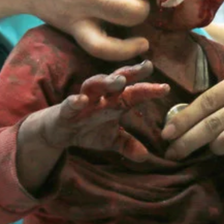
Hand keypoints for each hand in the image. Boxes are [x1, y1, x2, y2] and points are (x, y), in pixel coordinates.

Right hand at [30, 61, 169, 158]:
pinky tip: (81, 100)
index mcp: (114, 102)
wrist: (57, 132)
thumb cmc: (88, 128)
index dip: (148, 89)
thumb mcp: (110, 140)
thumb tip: (145, 156)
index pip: (134, 92)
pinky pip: (69, 104)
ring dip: (105, 81)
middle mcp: (100, 97)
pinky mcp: (64, 110)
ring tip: (118, 81)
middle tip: (146, 67)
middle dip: (131, 73)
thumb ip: (127, 145)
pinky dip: (74, 101)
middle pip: (116, 80)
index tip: (165, 88)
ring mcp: (82, 101)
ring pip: (94, 86)